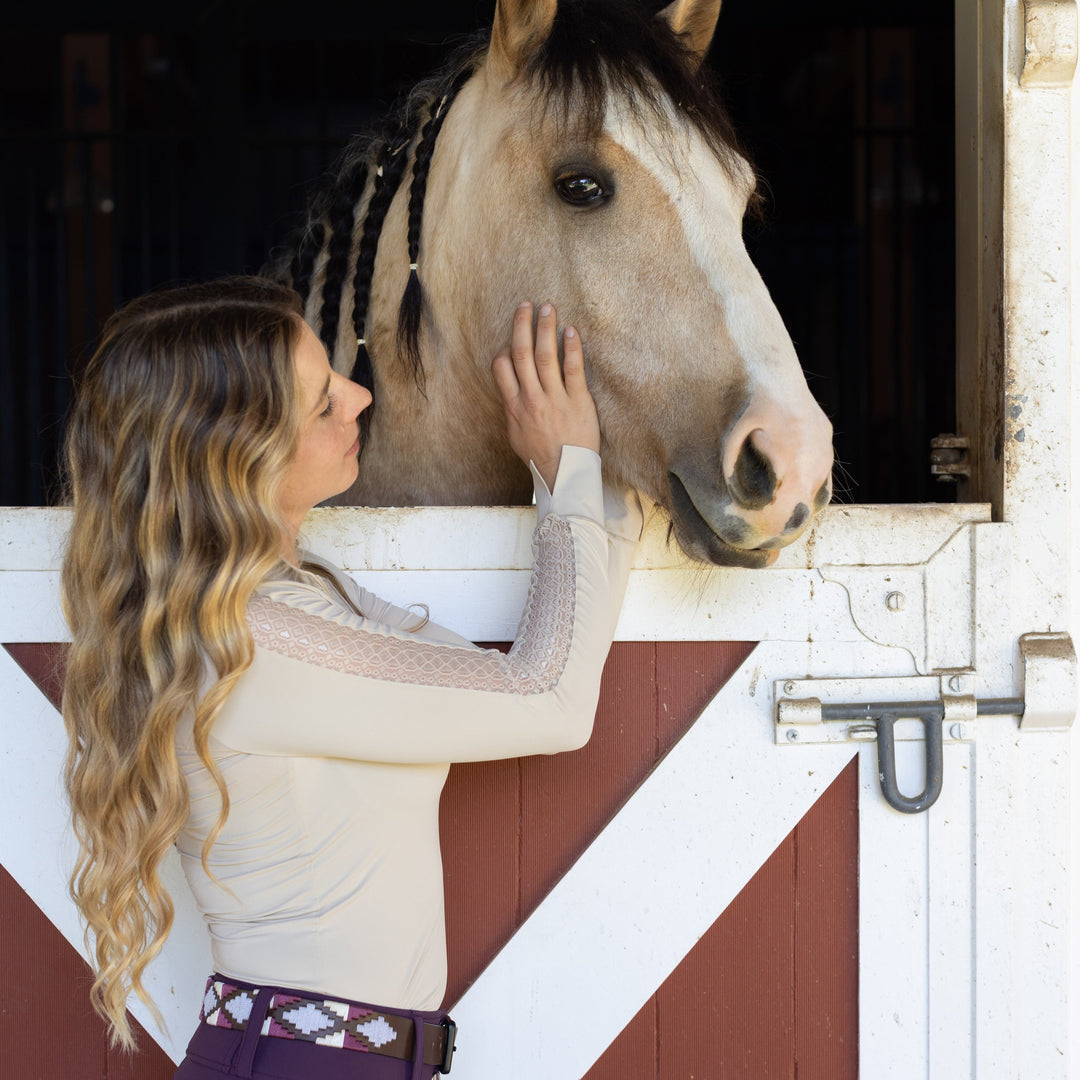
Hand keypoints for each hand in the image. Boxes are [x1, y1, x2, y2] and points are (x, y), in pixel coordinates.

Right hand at [492, 302, 600, 490]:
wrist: (565, 476)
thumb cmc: (541, 458)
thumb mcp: (516, 436)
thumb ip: (513, 412)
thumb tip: (510, 394)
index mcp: (514, 407)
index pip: (501, 368)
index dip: (504, 349)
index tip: (511, 339)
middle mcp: (531, 399)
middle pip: (521, 353)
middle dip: (521, 325)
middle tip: (526, 305)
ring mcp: (554, 399)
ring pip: (545, 355)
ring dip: (545, 328)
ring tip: (547, 309)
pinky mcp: (578, 401)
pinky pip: (573, 368)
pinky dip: (571, 347)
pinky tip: (571, 331)